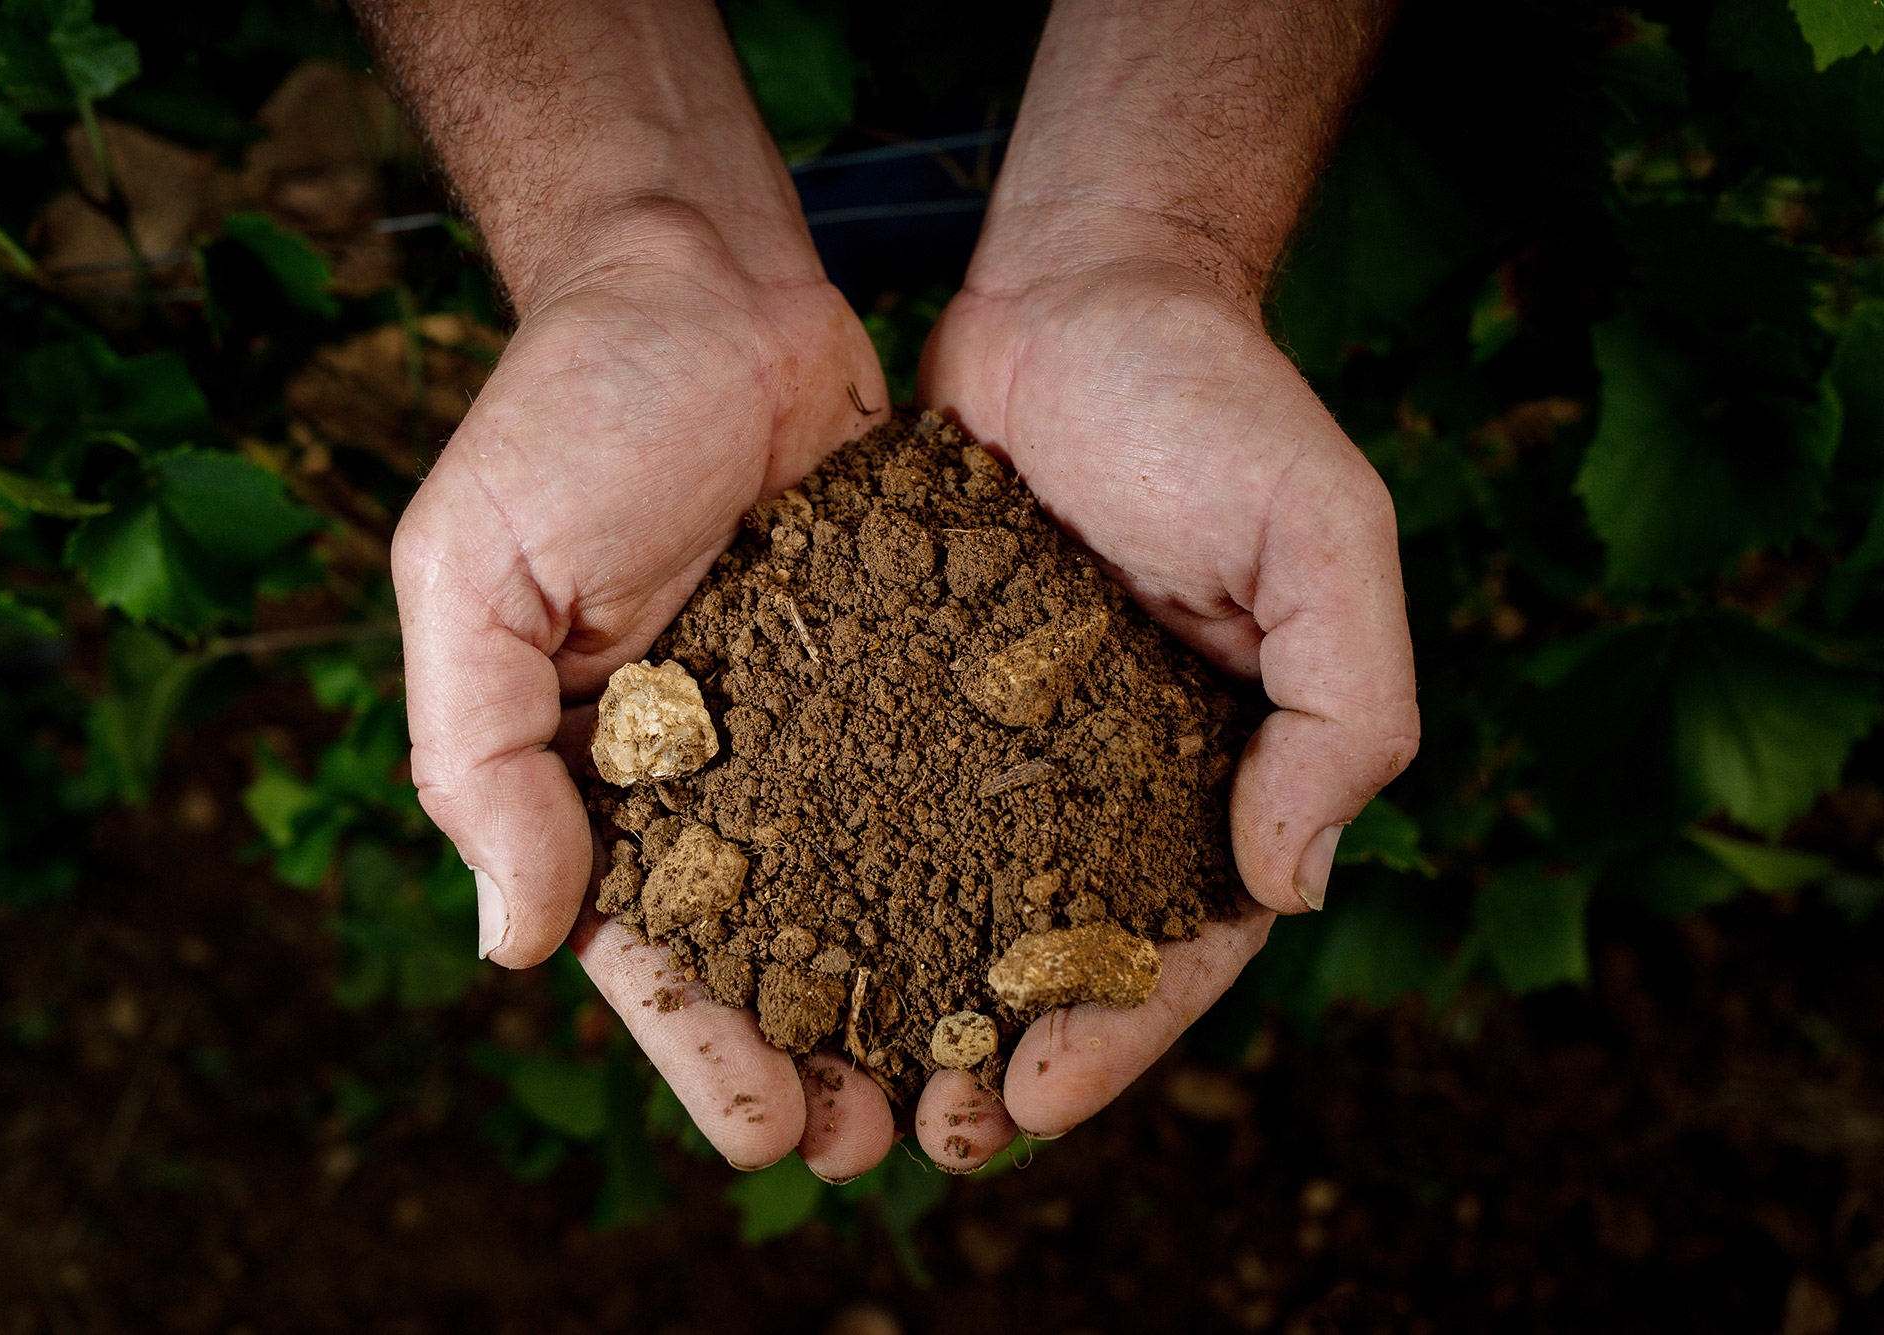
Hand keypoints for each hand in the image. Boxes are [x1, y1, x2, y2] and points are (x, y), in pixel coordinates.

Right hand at [392, 208, 899, 1174]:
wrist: (701, 286)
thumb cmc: (564, 418)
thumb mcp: (474, 578)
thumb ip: (479, 758)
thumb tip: (516, 945)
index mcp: (589, 773)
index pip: (645, 948)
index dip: (703, 1051)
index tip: (768, 1137)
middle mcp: (707, 766)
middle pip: (768, 946)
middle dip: (819, 1054)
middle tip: (889, 1145)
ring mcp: (810, 717)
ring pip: (865, 884)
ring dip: (910, 989)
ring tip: (974, 1082)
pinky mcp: (899, 658)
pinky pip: (940, 773)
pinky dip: (977, 856)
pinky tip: (1033, 927)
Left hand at [913, 254, 1418, 1159]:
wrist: (1083, 293)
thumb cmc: (1220, 409)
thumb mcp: (1328, 544)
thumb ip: (1347, 712)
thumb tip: (1293, 887)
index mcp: (1217, 770)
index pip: (1174, 939)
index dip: (1111, 1031)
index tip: (1033, 1099)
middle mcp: (1100, 774)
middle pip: (1046, 949)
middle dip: (990, 1052)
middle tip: (921, 1138)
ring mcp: (992, 734)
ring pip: (942, 898)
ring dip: (895, 998)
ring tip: (835, 1082)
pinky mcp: (896, 677)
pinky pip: (858, 793)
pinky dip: (826, 874)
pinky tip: (769, 939)